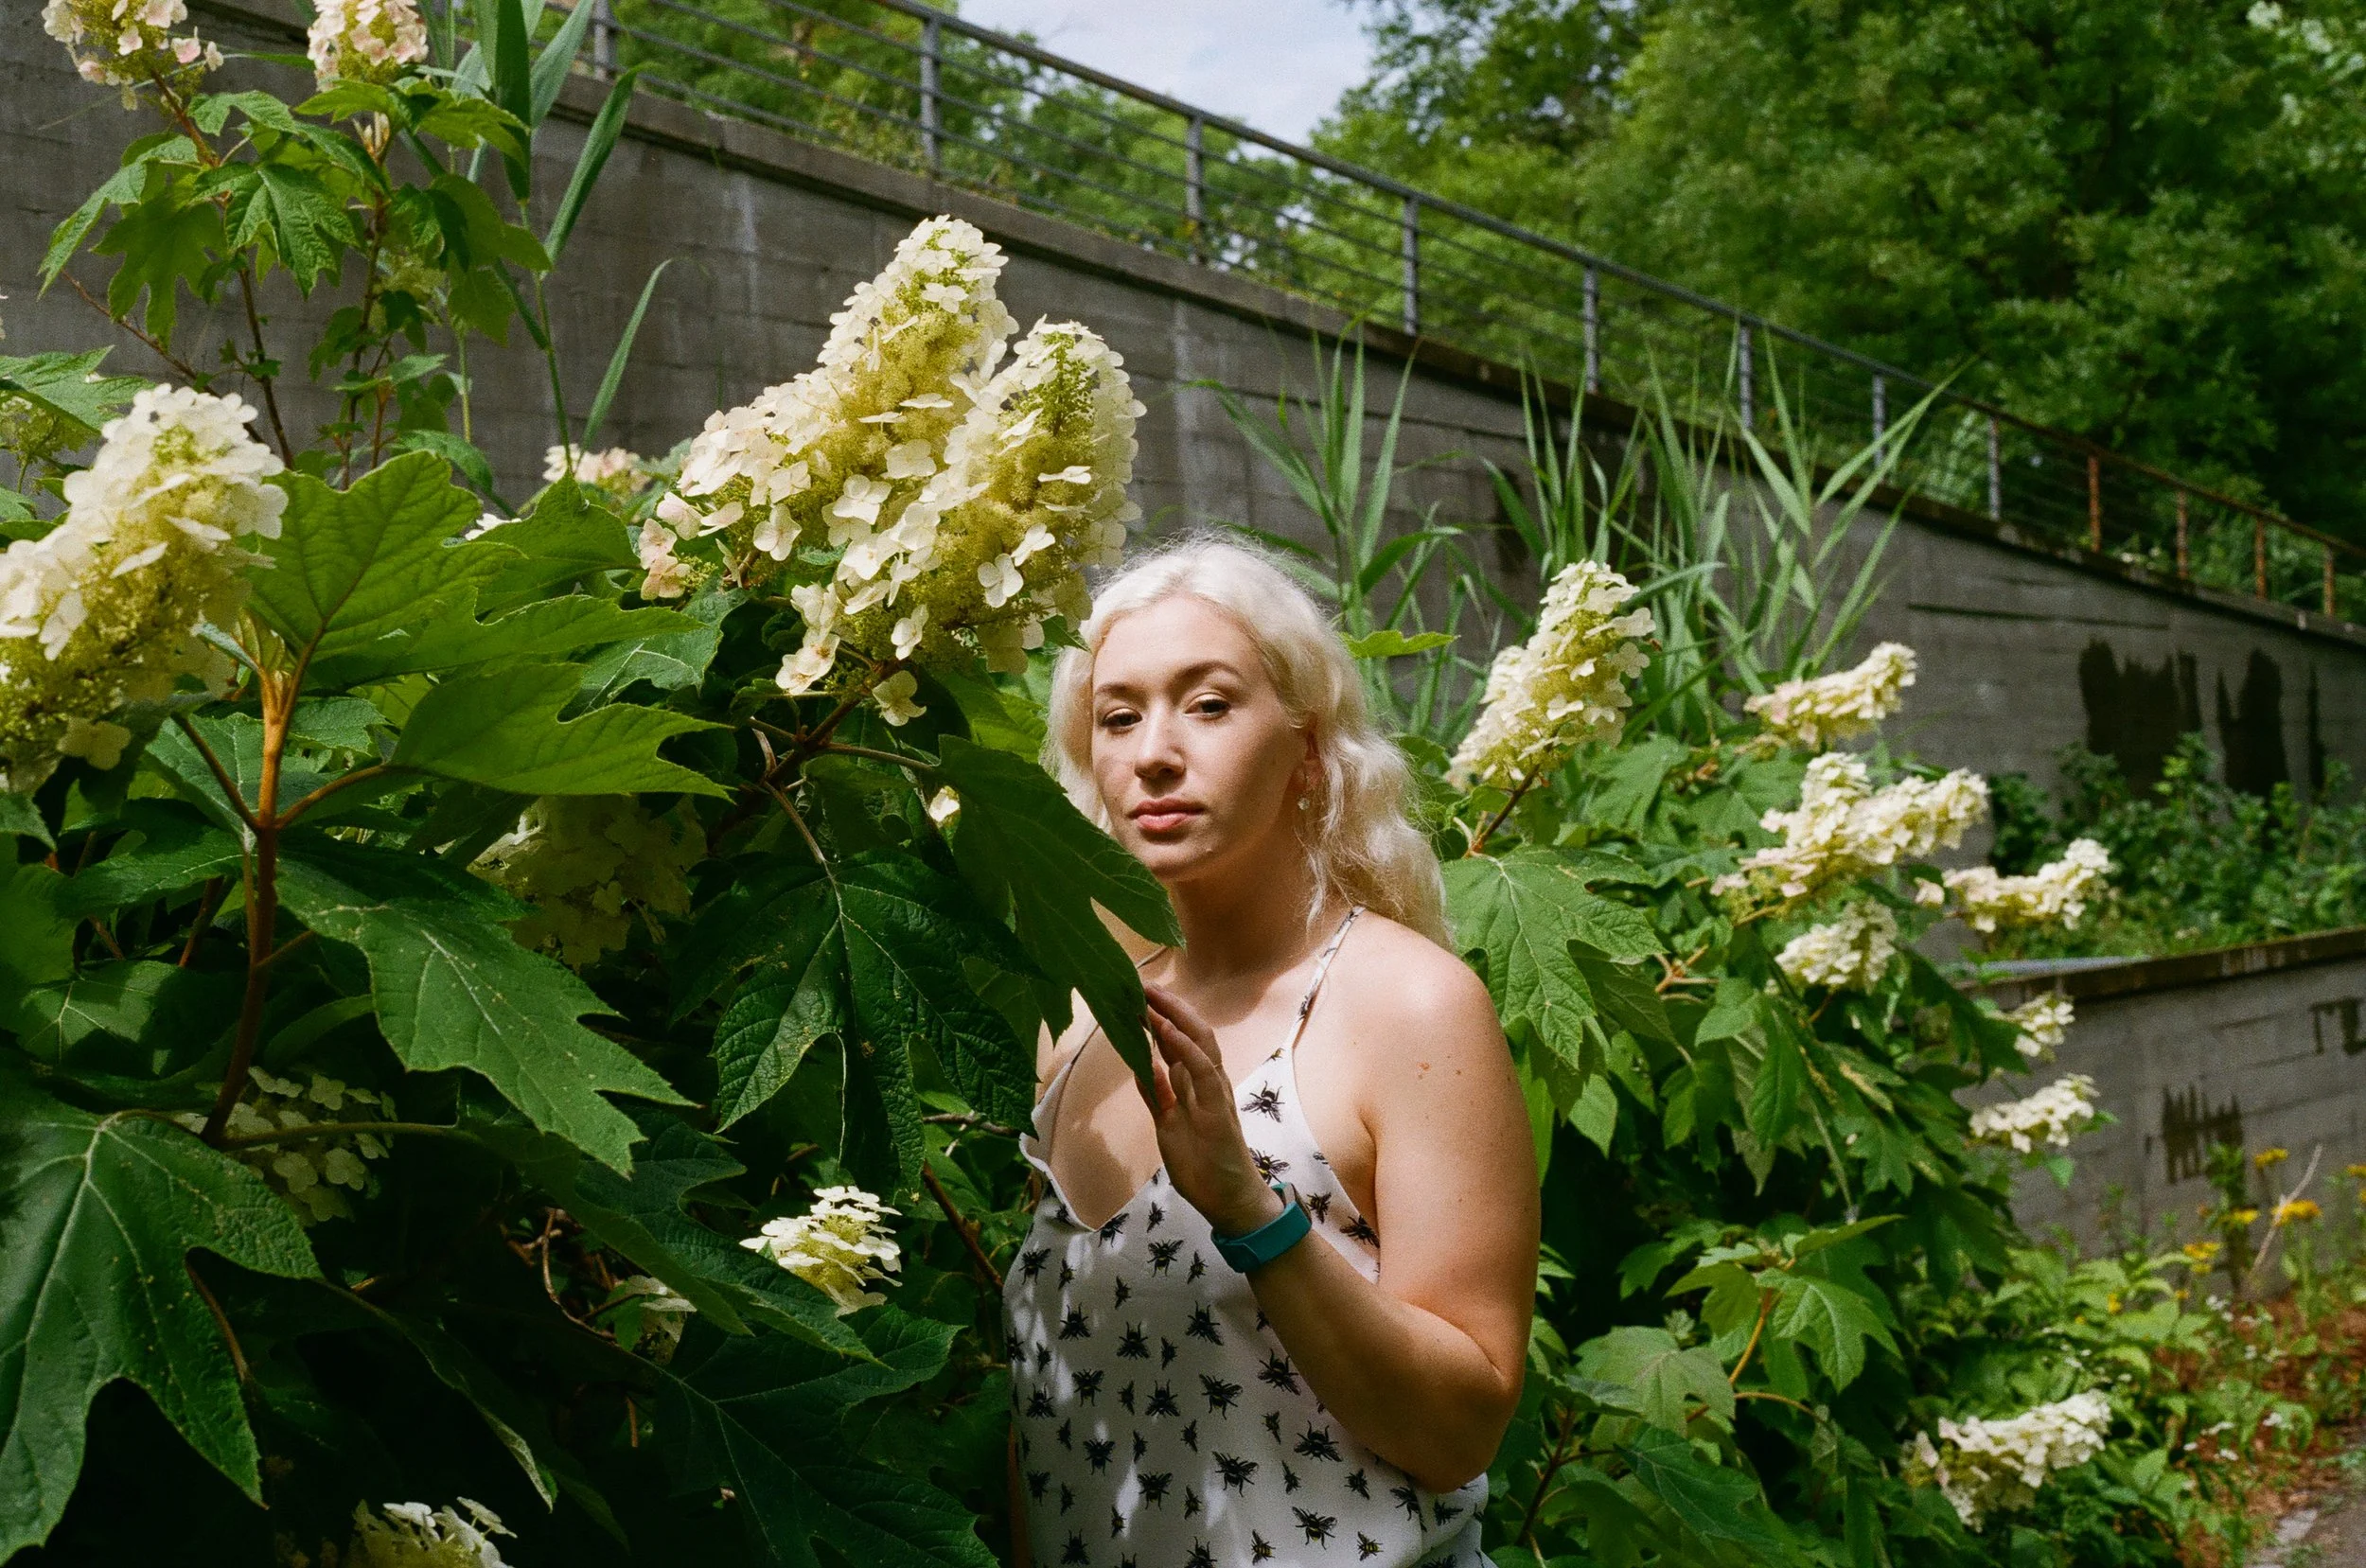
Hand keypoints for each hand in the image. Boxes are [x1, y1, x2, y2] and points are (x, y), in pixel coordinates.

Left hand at [1138, 980, 1285, 1237]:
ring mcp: (1216, 1093)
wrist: (1231, 1202)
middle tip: (1143, 986)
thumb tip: (1144, 1065)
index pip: (1181, 1041)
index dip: (1161, 1018)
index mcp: (1198, 1085)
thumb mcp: (1169, 1124)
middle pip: (1193, 1032)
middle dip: (1169, 1007)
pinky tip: (1167, 1030)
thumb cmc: (1204, 1167)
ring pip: (1202, 1043)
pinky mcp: (1219, 1109)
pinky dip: (1185, 1047)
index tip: (1139, 998)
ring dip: (1176, 1017)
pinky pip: (1204, 1071)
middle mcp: (1210, 1082)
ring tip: (1152, 997)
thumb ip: (1159, 1095)